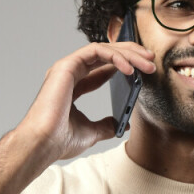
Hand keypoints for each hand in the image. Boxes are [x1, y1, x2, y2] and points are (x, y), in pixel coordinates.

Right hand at [16, 40, 155, 163]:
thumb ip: (105, 126)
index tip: (142, 70)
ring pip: (102, 49)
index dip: (122, 65)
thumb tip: (121, 125)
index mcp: (72, 86)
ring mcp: (67, 68)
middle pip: (104, 55)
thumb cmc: (59, 140)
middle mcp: (69, 73)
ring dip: (127, 53)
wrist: (43, 144)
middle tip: (150, 61)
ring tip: (147, 63)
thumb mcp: (91, 132)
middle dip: (130, 55)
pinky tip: (130, 69)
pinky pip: (96, 52)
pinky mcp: (67, 66)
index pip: (101, 68)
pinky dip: (115, 57)